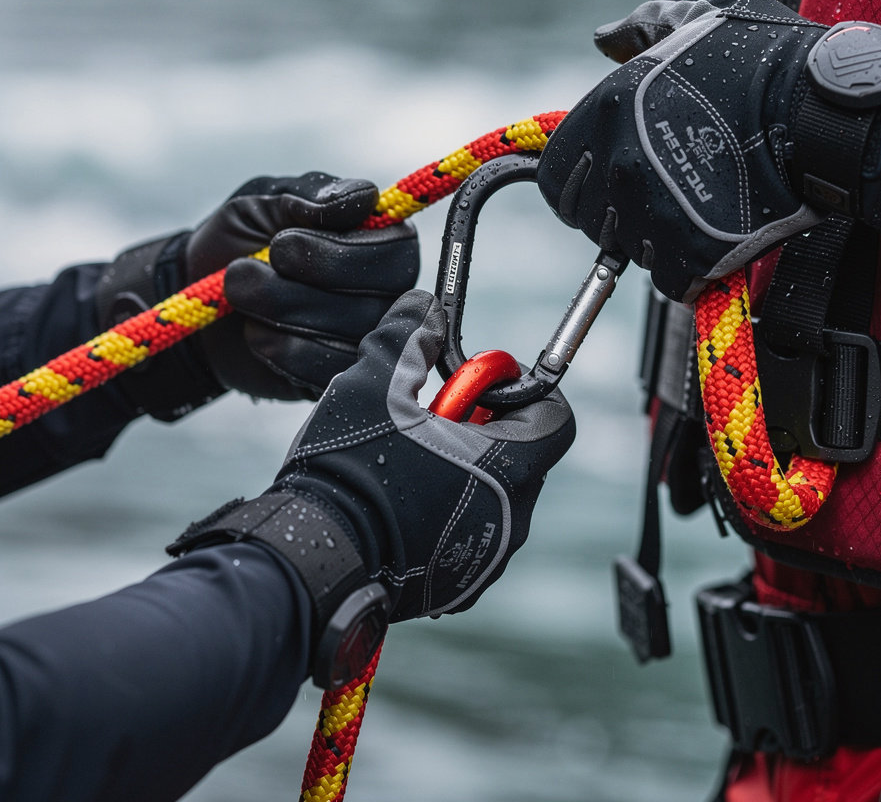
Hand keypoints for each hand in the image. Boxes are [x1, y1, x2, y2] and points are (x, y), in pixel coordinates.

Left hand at [187, 173, 417, 398]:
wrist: (196, 297)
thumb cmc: (240, 239)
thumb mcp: (264, 202)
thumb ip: (313, 195)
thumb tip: (366, 196)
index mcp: (382, 240)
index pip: (396, 250)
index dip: (339, 253)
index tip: (281, 244)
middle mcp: (388, 290)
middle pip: (378, 297)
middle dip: (300, 287)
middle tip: (244, 271)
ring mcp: (368, 337)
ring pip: (348, 335)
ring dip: (279, 313)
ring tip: (240, 296)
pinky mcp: (341, 374)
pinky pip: (328, 371)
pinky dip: (281, 350)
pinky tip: (256, 333)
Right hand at [271, 289, 574, 620]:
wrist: (313, 561)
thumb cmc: (348, 471)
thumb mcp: (375, 383)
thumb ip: (409, 337)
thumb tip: (424, 308)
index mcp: (507, 468)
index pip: (555, 418)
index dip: (522, 389)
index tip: (478, 382)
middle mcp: (511, 519)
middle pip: (523, 453)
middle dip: (486, 425)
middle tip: (433, 415)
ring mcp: (487, 558)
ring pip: (496, 492)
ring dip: (468, 466)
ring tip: (411, 456)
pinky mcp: (459, 585)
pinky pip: (473, 531)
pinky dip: (452, 507)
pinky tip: (402, 497)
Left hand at [538, 0, 880, 301]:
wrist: (827, 114)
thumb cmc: (770, 61)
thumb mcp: (701, 21)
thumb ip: (645, 29)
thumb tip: (604, 38)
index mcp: (608, 112)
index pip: (555, 176)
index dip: (580, 182)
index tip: (614, 177)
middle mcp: (618, 165)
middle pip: (590, 218)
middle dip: (617, 212)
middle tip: (663, 192)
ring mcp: (650, 212)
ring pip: (630, 249)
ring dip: (656, 237)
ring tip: (698, 207)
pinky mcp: (688, 253)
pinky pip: (669, 278)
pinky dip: (688, 269)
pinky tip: (715, 237)